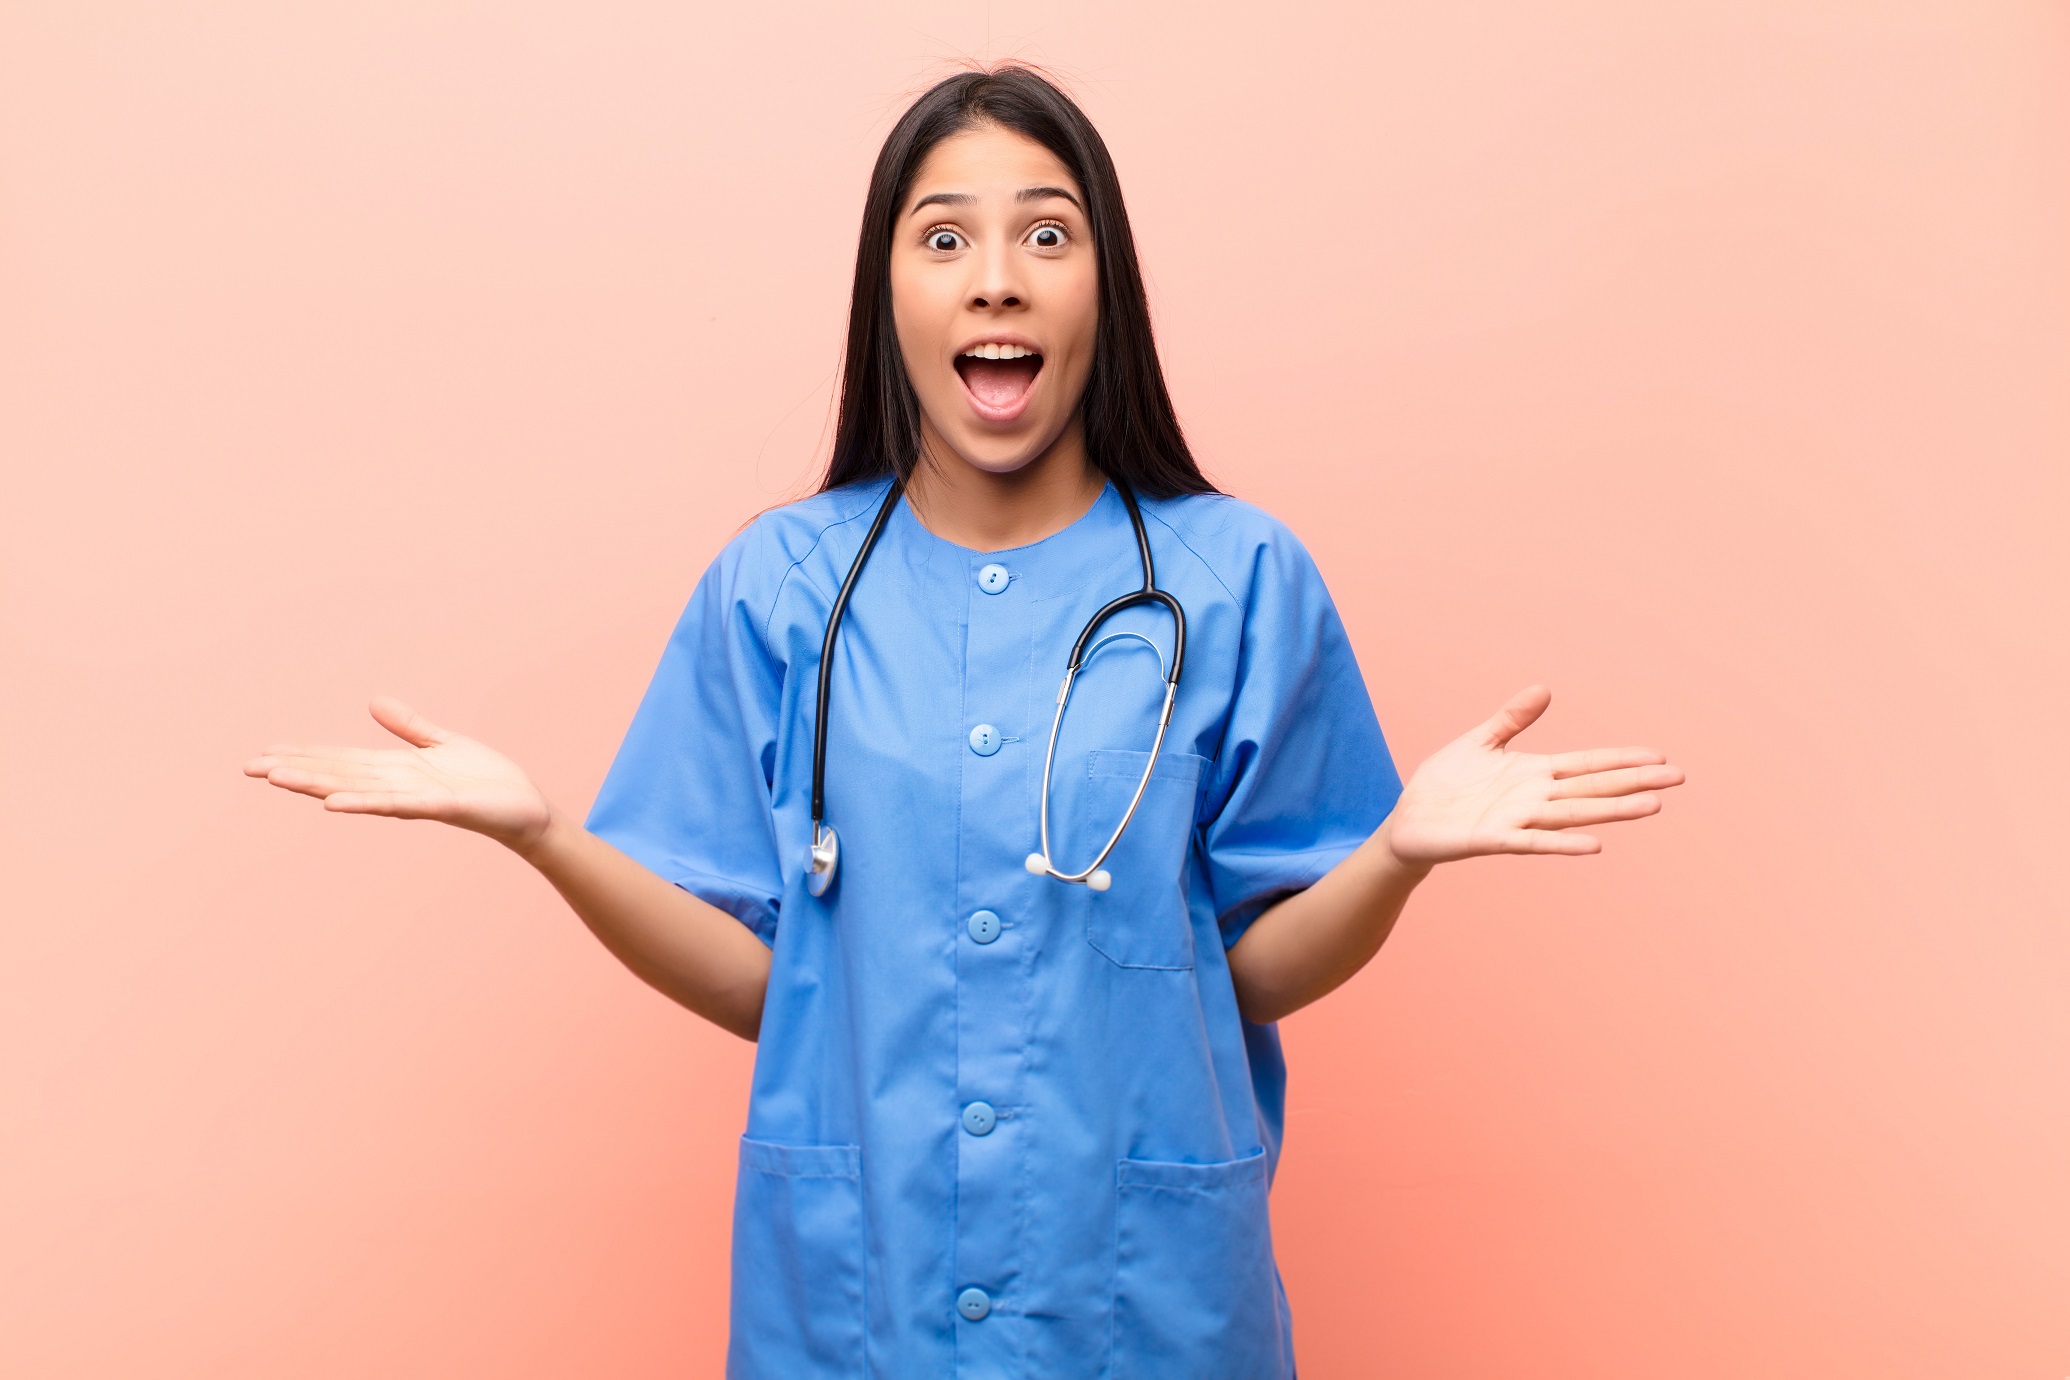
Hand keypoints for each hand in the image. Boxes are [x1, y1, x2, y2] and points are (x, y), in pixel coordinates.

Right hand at [245, 697, 552, 852]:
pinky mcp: (442, 806)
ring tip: (279, 780)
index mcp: (397, 770)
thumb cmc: (487, 781)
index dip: (304, 755)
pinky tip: (335, 803)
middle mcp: (398, 786)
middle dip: (296, 770)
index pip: (341, 760)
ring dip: (318, 785)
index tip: (264, 753)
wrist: (526, 808)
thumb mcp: (444, 743)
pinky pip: (398, 804)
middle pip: (339, 775)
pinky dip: (366, 801)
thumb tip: (372, 702)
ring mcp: (417, 798)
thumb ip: (409, 726)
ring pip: (358, 790)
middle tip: (250, 768)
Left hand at [1384, 685, 1683, 865]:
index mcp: (1533, 774)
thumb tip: (1545, 689)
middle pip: (1592, 787)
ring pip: (1573, 813)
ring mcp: (1516, 820)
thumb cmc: (1446, 784)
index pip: (1587, 763)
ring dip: (1611, 810)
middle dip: (1634, 782)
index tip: (1660, 756)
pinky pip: (1533, 842)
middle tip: (1678, 778)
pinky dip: (1562, 843)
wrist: (1408, 821)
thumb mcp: (1479, 742)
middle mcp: (1533, 798)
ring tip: (1652, 806)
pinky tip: (1595, 844)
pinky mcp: (1491, 839)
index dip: (1621, 759)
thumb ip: (1512, 719)